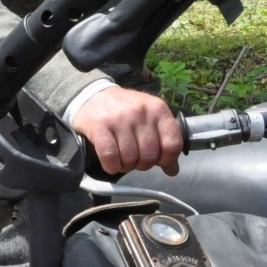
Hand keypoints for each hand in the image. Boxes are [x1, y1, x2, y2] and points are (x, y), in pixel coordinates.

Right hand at [68, 86, 182, 175]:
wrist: (93, 95)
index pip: (172, 144)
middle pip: (150, 155)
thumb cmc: (126, 111)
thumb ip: (164, 141)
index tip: (158, 161)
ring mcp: (119, 118)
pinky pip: (110, 157)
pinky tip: (111, 163)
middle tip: (135, 159)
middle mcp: (140, 111)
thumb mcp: (150, 119)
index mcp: (158, 109)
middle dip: (143, 164)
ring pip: (130, 158)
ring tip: (122, 159)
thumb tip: (173, 170)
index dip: (167, 159)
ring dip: (126, 166)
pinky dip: (112, 166)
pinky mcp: (99, 125)